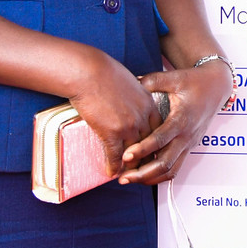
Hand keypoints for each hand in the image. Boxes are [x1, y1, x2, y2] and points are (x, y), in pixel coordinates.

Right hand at [68, 45, 160, 172]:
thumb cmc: (104, 72)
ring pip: (134, 154)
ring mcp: (128, 126)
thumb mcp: (129, 82)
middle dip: (146, 159)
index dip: (153, 143)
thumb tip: (129, 100)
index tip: (150, 150)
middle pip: (149, 145)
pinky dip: (113, 166)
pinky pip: (115, 156)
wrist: (89, 72)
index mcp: (148, 103)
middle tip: (142, 169)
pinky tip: (110, 172)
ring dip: (130, 167)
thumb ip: (134, 95)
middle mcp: (142, 117)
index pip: (157, 130)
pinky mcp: (112, 133)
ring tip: (127, 176)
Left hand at [118, 59, 235, 185]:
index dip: (142, 149)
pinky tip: (144, 176)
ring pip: (171, 170)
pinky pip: (175, 168)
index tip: (125, 156)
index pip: (160, 139)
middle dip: (143, 173)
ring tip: (130, 179)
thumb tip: (131, 82)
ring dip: (150, 178)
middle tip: (123, 177)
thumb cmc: (194, 82)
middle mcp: (186, 135)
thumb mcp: (173, 78)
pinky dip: (159, 175)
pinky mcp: (189, 148)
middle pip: (165, 163)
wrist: (216, 87)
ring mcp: (189, 144)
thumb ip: (152, 81)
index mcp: (182, 119)